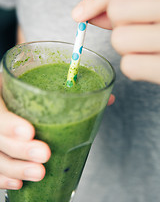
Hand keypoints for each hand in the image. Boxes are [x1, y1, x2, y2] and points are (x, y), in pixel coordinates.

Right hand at [0, 74, 50, 189]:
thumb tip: (92, 95)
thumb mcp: (27, 81)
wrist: (6, 97)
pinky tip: (19, 182)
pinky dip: (4, 178)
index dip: (10, 125)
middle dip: (20, 150)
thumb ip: (48, 88)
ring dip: (16, 168)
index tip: (29, 132)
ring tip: (38, 172)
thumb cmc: (20, 88)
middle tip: (44, 153)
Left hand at [72, 0, 159, 84]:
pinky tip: (151, 63)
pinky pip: (129, 66)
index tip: (79, 13)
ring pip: (120, 40)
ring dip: (127, 47)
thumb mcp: (156, 7)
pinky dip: (135, 67)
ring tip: (148, 47)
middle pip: (118, 11)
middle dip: (119, 24)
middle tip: (137, 29)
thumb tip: (88, 13)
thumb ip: (127, 5)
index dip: (95, 0)